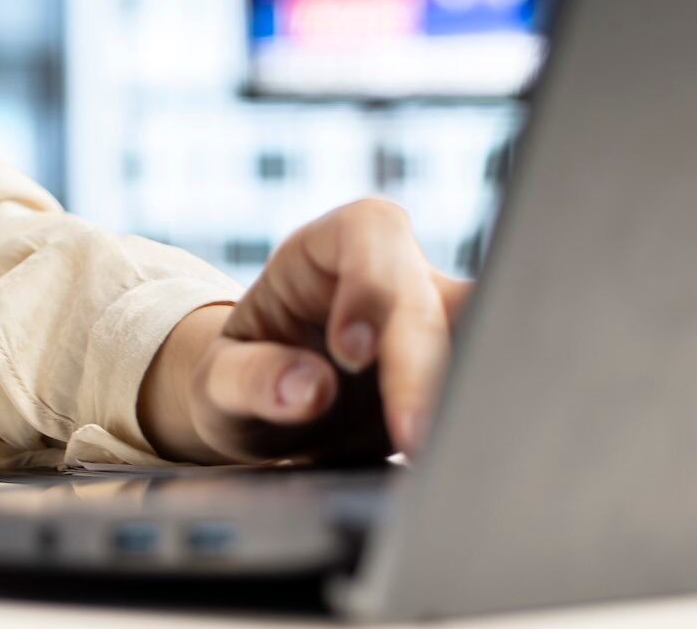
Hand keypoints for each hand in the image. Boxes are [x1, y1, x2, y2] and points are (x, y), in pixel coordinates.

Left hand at [135, 199, 471, 464]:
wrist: (264, 418)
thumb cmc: (237, 379)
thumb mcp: (215, 380)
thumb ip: (249, 377)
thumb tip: (310, 387)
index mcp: (331, 247)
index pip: (370, 235)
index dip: (369, 287)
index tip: (350, 354)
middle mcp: (396, 277)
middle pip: (437, 294)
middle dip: (428, 361)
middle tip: (411, 435)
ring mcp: (435, 327)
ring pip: (481, 338)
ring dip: (464, 392)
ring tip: (435, 451)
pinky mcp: (456, 378)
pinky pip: (482, 390)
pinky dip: (471, 423)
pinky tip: (455, 462)